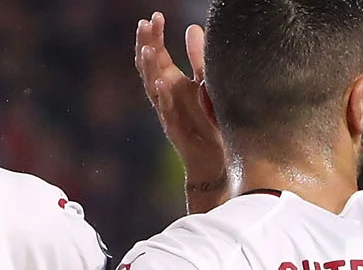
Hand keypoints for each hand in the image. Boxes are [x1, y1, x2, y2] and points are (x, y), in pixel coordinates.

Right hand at [134, 14, 223, 193]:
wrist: (216, 160)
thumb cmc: (208, 122)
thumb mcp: (204, 83)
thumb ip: (198, 58)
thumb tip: (191, 27)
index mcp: (171, 81)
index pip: (156, 54)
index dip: (153, 36)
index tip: (154, 16)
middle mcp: (166, 95)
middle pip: (149, 67)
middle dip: (146, 45)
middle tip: (145, 24)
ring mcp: (168, 112)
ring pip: (152, 87)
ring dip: (149, 68)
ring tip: (147, 49)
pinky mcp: (176, 130)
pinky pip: (166, 112)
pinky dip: (163, 97)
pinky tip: (161, 82)